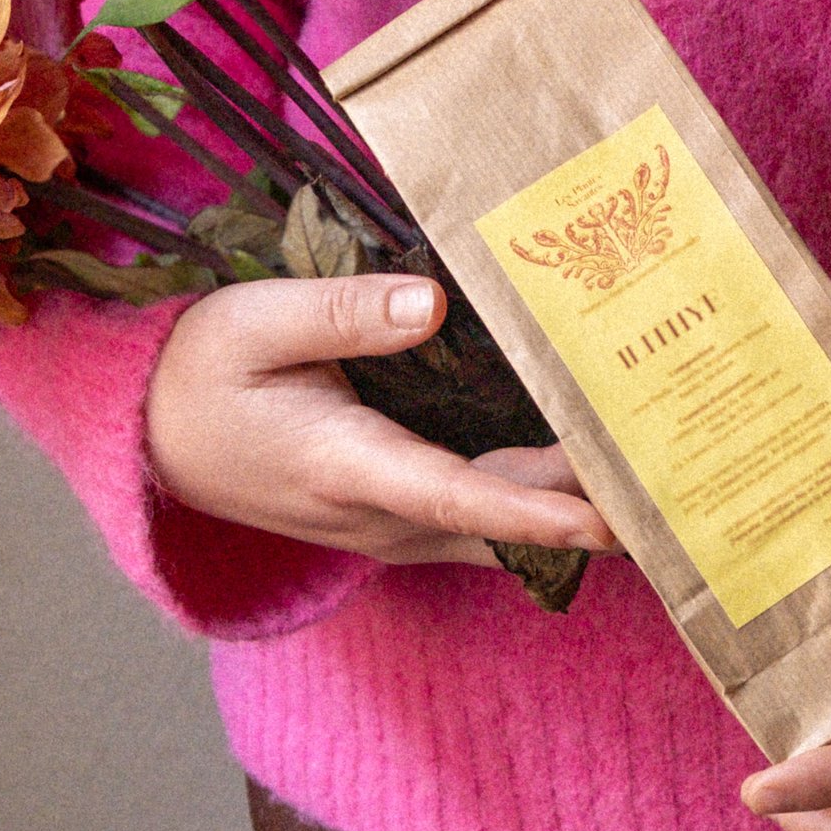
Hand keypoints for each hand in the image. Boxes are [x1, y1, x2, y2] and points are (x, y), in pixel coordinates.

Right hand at [145, 271, 620, 568]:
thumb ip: (343, 314)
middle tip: (682, 486)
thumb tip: (433, 302)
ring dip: (574, 510)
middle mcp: (379, 515)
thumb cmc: (198, 373)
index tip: (611, 517)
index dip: (539, 509)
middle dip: (592, 510)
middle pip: (504, 518)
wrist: (148, 440)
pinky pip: (479, 518)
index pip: (459, 492)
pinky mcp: (393, 516)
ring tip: (661, 478)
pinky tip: (589, 469)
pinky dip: (538, 503)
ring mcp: (388, 526)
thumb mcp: (254, 321)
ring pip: (499, 528)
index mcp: (347, 465)